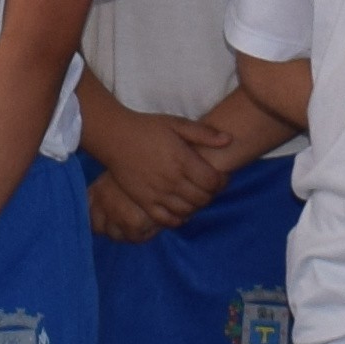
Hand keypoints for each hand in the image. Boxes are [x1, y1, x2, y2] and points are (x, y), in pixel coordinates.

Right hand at [77, 104, 213, 241]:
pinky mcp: (144, 201)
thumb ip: (203, 133)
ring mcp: (157, 193)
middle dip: (211, 194)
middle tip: (209, 187)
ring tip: (195, 197)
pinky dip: (177, 219)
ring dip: (196, 207)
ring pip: (187, 211)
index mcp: (182, 160)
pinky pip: (166, 220)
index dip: (222, 182)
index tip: (221, 177)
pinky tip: (181, 211)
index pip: (212, 182)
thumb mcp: (177, 124)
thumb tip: (229, 140)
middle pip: (202, 198)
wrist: (115, 137)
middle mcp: (171, 180)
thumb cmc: (147, 128)